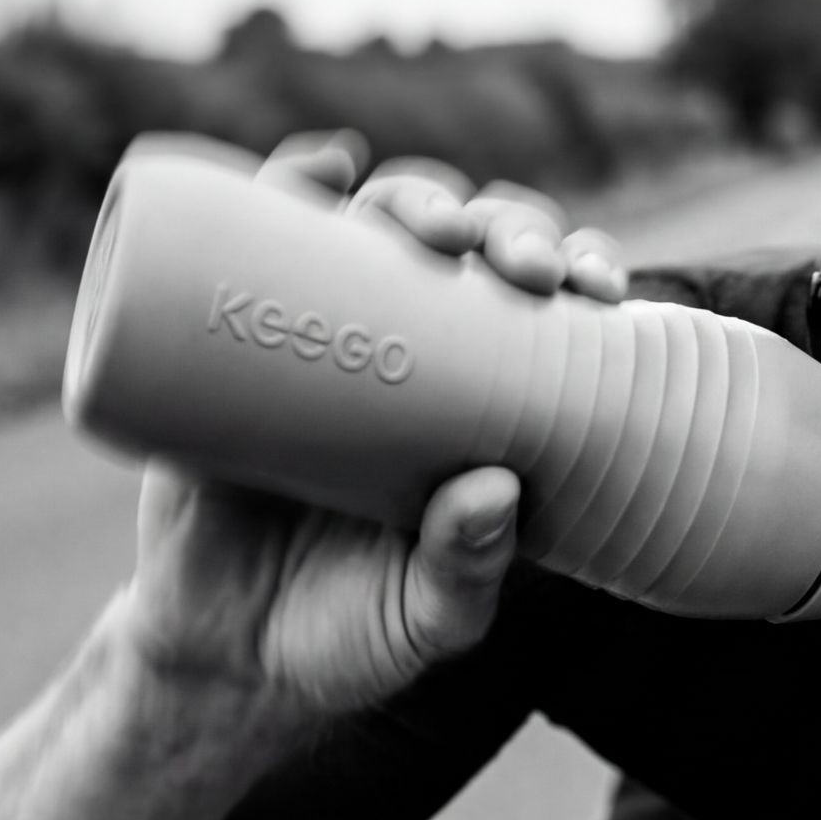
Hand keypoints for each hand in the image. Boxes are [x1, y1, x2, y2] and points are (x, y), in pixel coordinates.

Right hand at [115, 131, 624, 715]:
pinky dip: (295, 179)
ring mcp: (325, 333)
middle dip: (511, 228)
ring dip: (420, 196)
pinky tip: (325, 162)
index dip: (583, 274)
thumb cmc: (348, 637)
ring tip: (432, 225)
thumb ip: (463, 574)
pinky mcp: (233, 334)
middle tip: (520, 266)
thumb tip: (496, 489)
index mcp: (488, 402)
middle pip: (476, 250)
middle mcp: (416, 351)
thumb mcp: (422, 623)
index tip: (602, 290)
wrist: (218, 657)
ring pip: (382, 227)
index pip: (553, 308)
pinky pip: (262, 235)